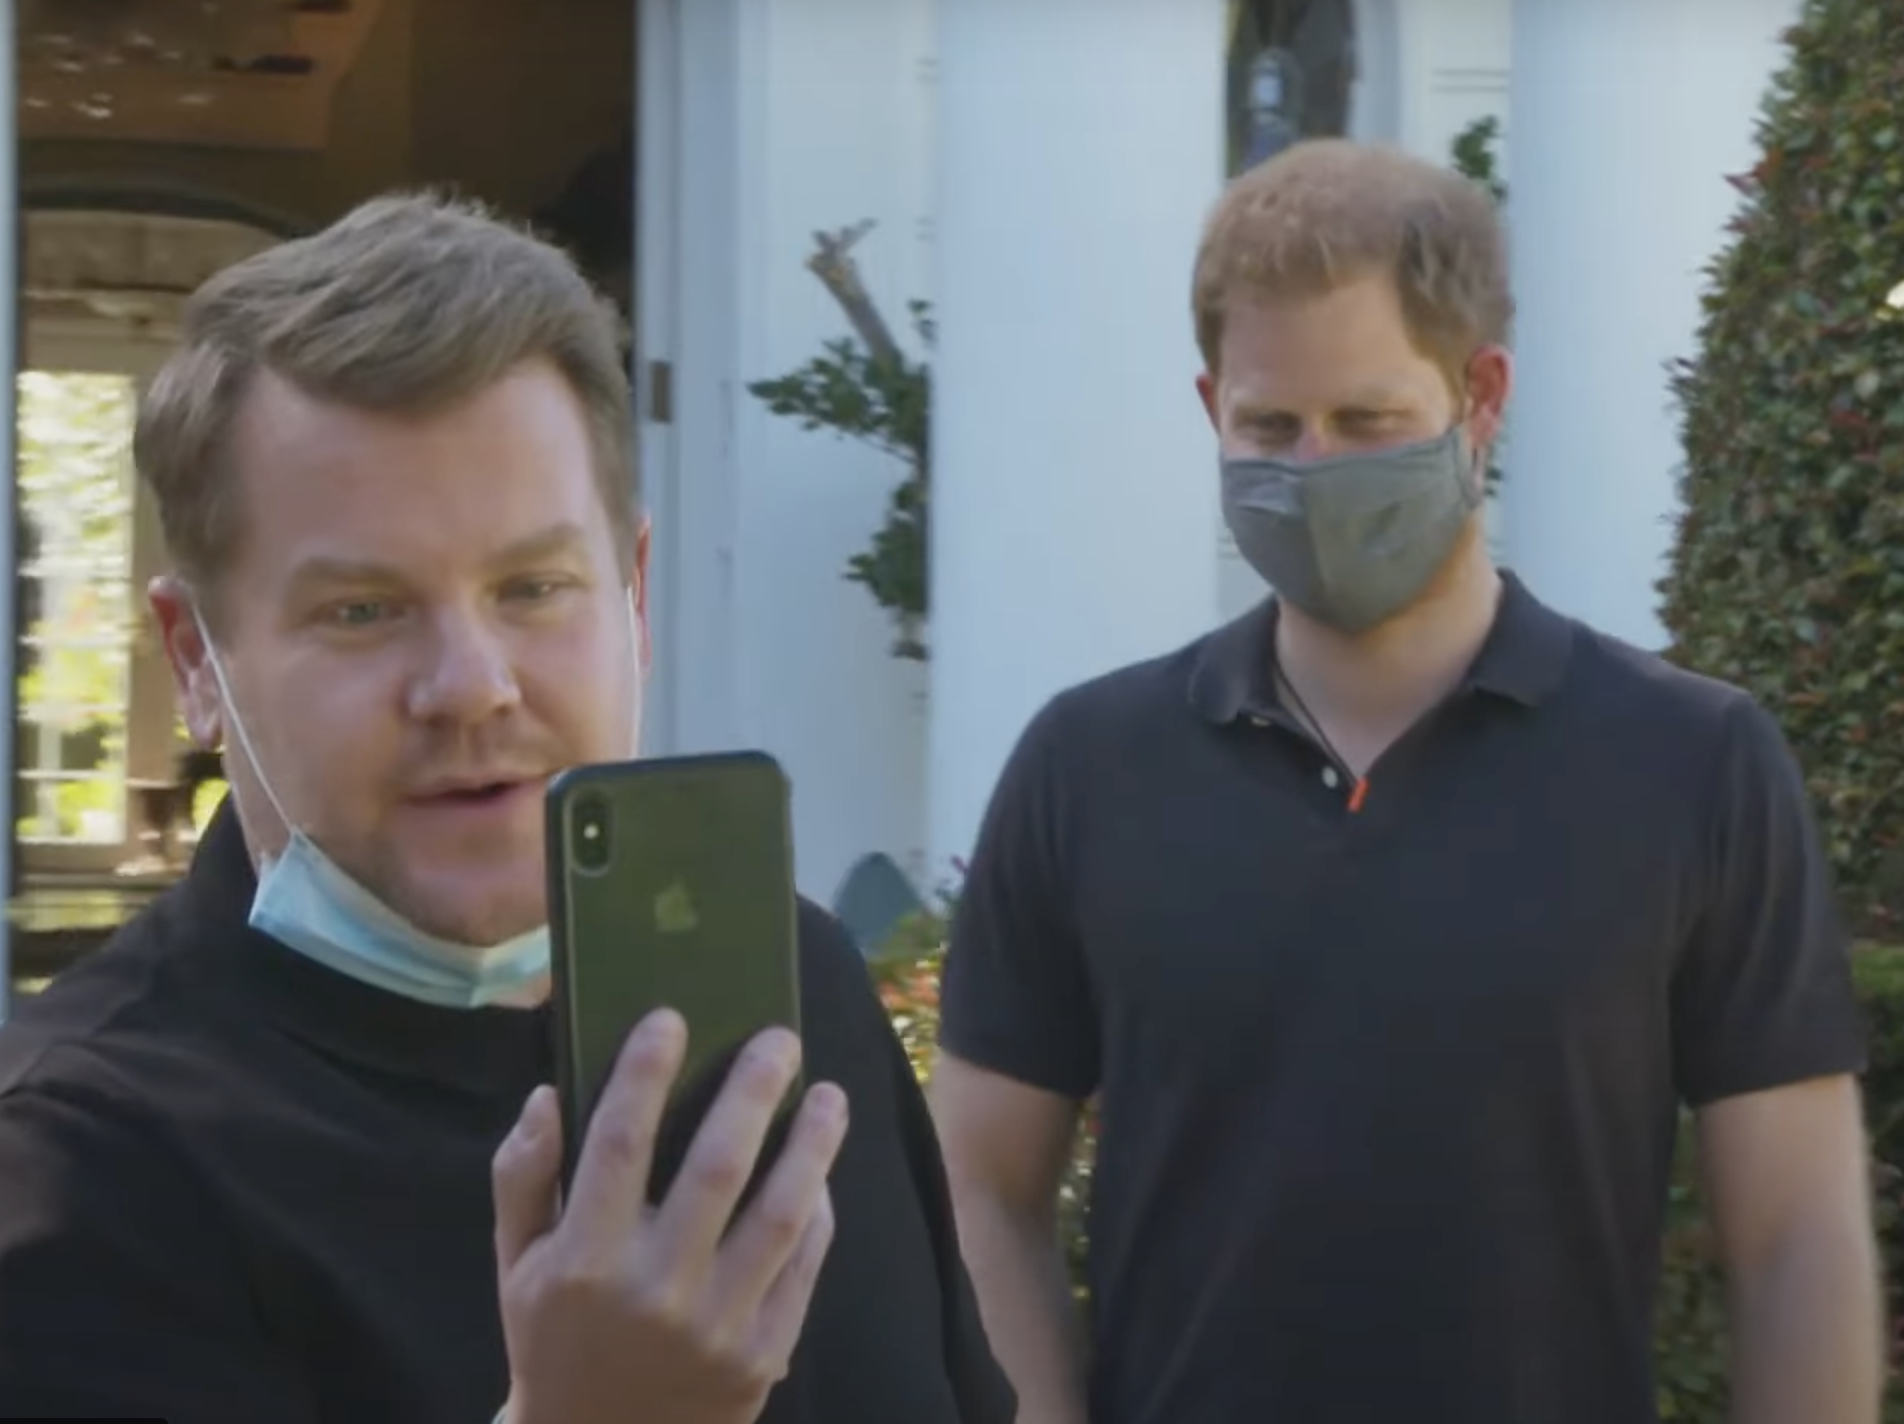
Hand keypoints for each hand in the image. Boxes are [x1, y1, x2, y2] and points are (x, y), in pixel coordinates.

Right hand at [493, 1011, 848, 1423]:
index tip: (671, 1017)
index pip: (619, 1143)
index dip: (645, 1072)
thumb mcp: (517, 1264)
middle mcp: (652, 1290)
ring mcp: (715, 1325)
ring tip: (830, 1096)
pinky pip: (802, 1268)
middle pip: (715, 1168)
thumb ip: (523, 1177)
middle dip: (752, 1092)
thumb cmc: (554, 1338)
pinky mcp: (763, 1355)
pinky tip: (823, 1172)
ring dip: (811, 1147)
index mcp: (583, 1259)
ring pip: (777, 1215)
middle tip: (781, 1039)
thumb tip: (549, 1093)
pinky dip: (817, 1213)